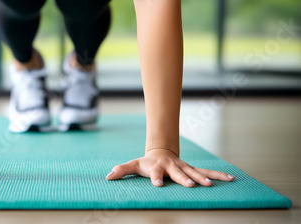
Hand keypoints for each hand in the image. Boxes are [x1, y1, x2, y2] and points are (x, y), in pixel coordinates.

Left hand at [105, 148, 234, 186]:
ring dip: (204, 178)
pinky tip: (231, 179)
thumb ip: (121, 171)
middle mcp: (172, 167)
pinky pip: (207, 172)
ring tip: (213, 184)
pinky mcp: (193, 169)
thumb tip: (107, 177)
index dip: (156, 178)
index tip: (158, 185)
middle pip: (178, 173)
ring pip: (196, 172)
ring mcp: (184, 167)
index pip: (155, 174)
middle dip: (184, 179)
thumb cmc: (145, 163)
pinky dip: (218, 175)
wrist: (160, 152)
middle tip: (191, 185)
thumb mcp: (132, 166)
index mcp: (156, 167)